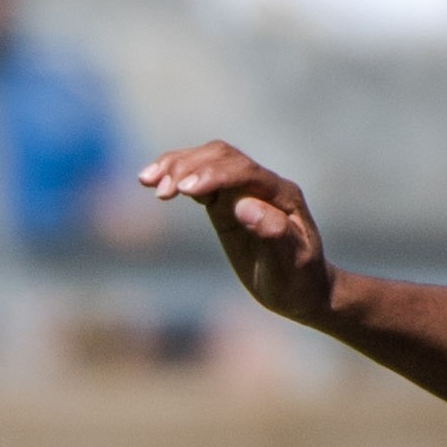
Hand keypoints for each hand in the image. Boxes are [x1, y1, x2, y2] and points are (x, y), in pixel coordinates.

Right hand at [136, 142, 331, 324]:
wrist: (300, 289)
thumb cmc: (298, 279)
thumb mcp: (292, 263)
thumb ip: (273, 232)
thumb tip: (244, 205)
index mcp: (282, 194)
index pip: (244, 171)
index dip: (214, 175)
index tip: (185, 190)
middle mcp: (261, 184)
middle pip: (222, 157)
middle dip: (189, 166)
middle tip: (161, 190)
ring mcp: (242, 190)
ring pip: (207, 161)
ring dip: (176, 165)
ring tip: (146, 181)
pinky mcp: (225, 202)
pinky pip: (199, 179)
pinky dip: (175, 177)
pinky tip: (152, 183)